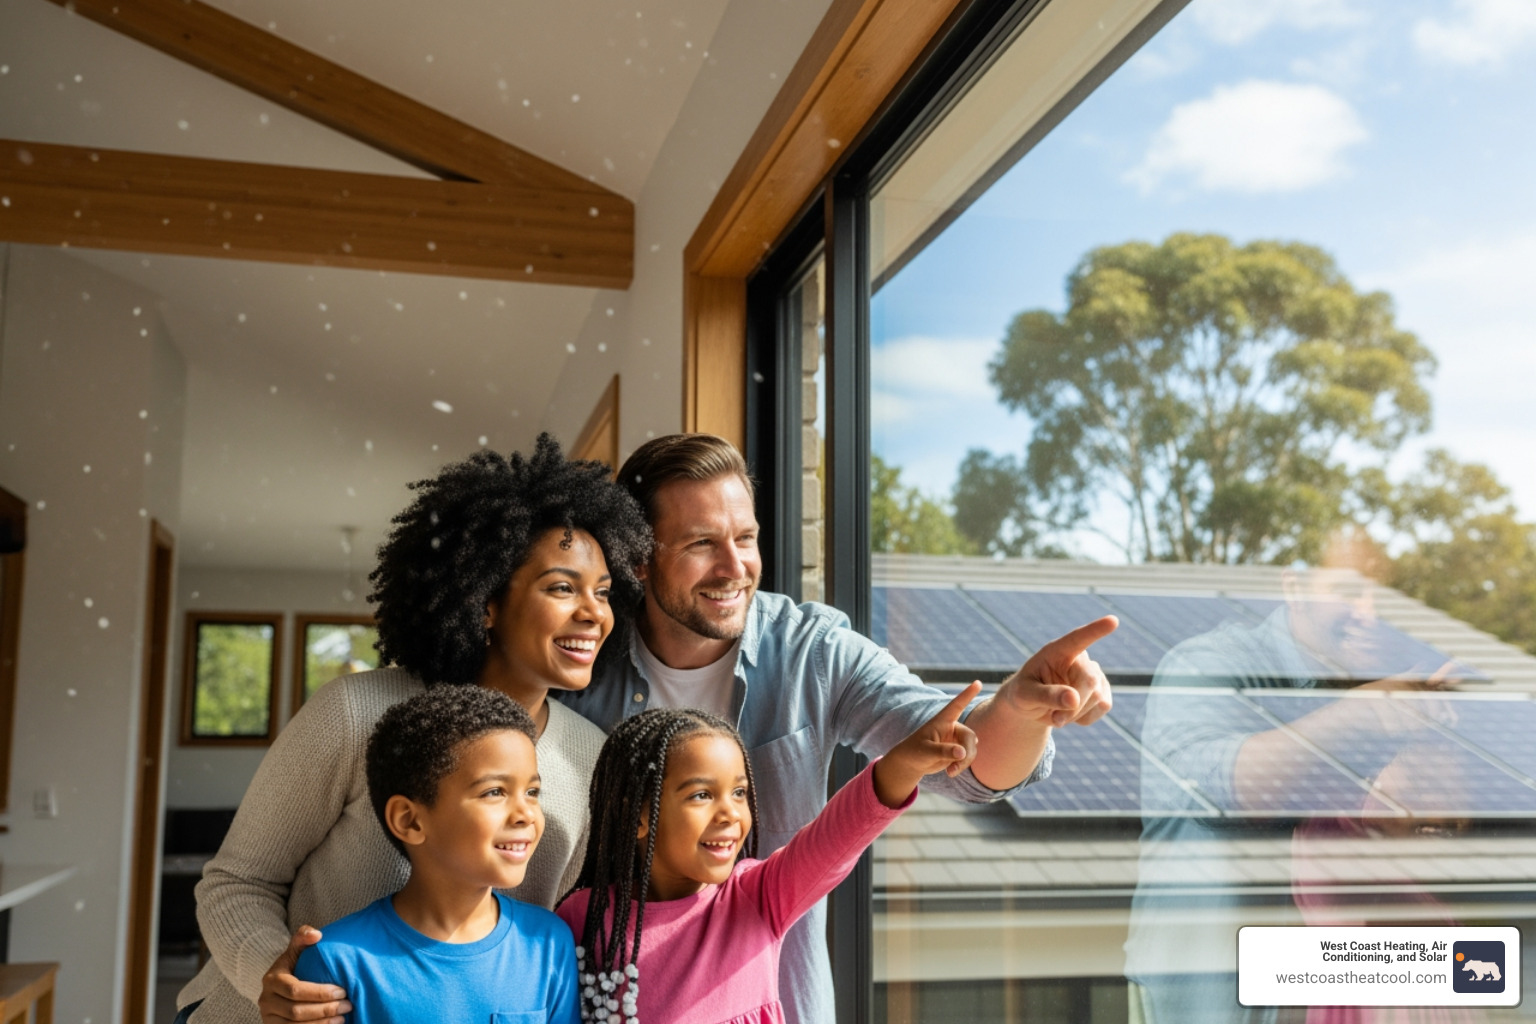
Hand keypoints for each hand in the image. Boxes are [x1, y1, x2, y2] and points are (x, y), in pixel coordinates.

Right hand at [258, 926, 351, 1023]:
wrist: (280, 983)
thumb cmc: (294, 964)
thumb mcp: (296, 948)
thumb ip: (303, 936)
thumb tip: (316, 935)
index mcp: (272, 979)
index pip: (296, 990)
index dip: (320, 993)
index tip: (342, 991)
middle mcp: (266, 1000)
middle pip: (296, 1011)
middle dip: (324, 1010)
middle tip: (347, 1005)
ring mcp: (268, 1017)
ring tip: (343, 1017)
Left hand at [873, 681, 981, 806]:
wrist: (912, 763)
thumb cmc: (915, 752)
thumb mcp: (926, 752)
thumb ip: (944, 751)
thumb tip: (962, 753)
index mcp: (942, 721)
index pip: (956, 705)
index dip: (967, 694)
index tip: (978, 682)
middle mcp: (952, 727)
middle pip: (969, 736)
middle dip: (967, 752)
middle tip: (957, 766)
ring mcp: (956, 738)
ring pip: (972, 747)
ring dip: (966, 761)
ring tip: (952, 772)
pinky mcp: (958, 750)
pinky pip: (969, 756)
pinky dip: (963, 765)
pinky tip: (951, 772)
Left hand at [999, 616, 1115, 726]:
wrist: (1031, 707)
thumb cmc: (1023, 694)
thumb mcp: (1024, 695)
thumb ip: (1046, 695)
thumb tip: (1073, 699)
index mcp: (1057, 650)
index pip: (1078, 638)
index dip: (1096, 630)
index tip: (1113, 621)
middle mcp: (1079, 658)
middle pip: (1090, 681)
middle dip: (1074, 706)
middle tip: (1056, 720)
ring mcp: (1094, 673)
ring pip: (1098, 697)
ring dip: (1076, 714)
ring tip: (1056, 714)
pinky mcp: (1103, 691)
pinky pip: (1103, 706)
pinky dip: (1085, 718)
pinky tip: (1070, 714)